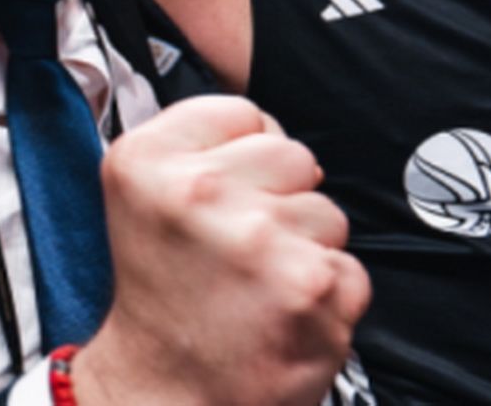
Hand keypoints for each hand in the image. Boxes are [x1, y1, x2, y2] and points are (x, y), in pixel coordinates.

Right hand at [77, 96, 368, 405]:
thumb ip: (198, 146)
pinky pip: (351, 269)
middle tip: (238, 252)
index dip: (241, 160)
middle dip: (279, 200)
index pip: (244, 113)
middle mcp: (198, 190)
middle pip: (294, 155)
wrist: (160, 395)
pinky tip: (281, 318)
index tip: (215, 203)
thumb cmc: (162, 297)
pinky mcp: (309, 287)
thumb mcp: (139, 194)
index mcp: (146, 159)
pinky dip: (327, 300)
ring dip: (305, 251)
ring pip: (328, 213)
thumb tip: (279, 137)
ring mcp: (257, 239)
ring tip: (257, 288)